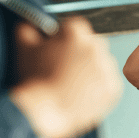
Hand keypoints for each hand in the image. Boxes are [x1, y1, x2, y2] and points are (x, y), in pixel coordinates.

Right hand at [9, 16, 122, 137]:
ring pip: (101, 66)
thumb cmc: (35, 80)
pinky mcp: (113, 87)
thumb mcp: (25, 49)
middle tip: (65, 71)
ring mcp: (107, 67)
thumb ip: (28, 30)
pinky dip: (99, 90)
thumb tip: (31, 26)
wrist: (45, 111)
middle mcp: (96, 46)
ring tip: (72, 86)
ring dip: (91, 73)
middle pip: (90, 46)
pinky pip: (108, 85)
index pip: (74, 29)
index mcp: (76, 31)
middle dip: (80, 56)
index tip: (58, 52)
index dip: (64, 41)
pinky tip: (82, 95)